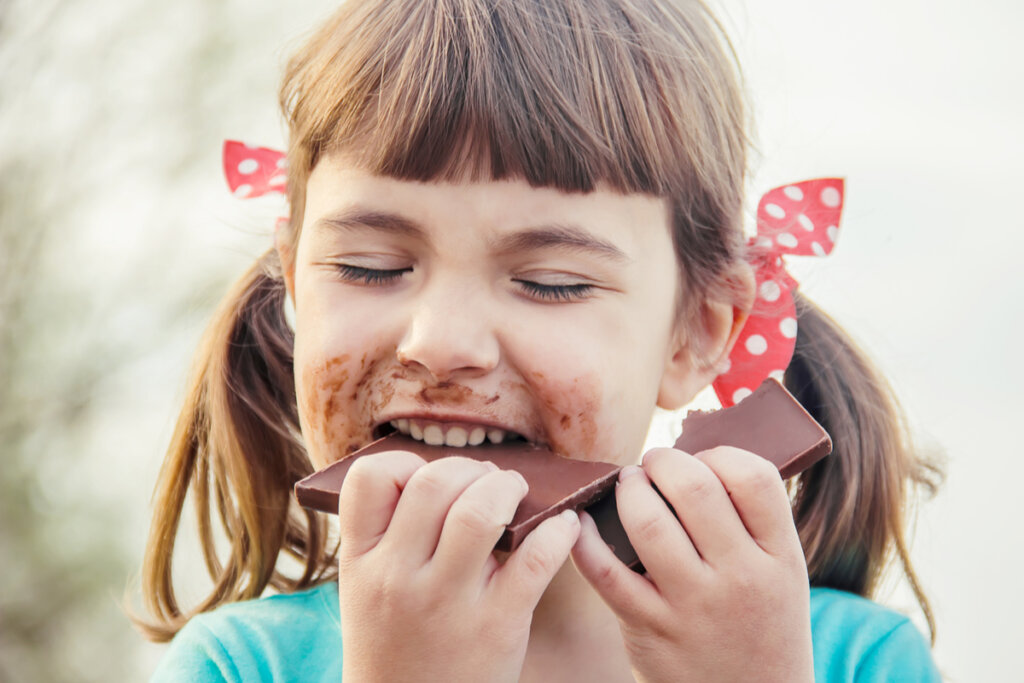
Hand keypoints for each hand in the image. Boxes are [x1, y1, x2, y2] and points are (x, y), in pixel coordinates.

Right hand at [336, 450, 580, 682]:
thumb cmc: (396, 646)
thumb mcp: (368, 592)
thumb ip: (392, 537)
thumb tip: (448, 474)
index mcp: (361, 563)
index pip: (369, 477)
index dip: (404, 462)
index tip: (428, 477)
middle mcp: (398, 578)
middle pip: (436, 481)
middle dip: (471, 468)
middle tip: (487, 481)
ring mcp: (447, 602)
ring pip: (481, 510)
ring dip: (508, 487)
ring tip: (516, 494)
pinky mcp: (497, 626)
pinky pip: (535, 559)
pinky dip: (557, 532)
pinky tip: (561, 526)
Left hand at [572, 447, 813, 682]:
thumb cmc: (761, 624)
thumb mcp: (781, 574)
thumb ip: (751, 521)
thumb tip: (696, 455)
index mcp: (780, 557)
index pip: (753, 477)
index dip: (718, 454)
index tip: (701, 461)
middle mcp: (741, 579)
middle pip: (695, 489)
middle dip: (663, 462)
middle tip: (652, 465)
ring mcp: (694, 607)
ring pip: (648, 524)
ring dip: (628, 491)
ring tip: (628, 487)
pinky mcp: (650, 630)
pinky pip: (604, 573)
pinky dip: (584, 539)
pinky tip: (581, 522)